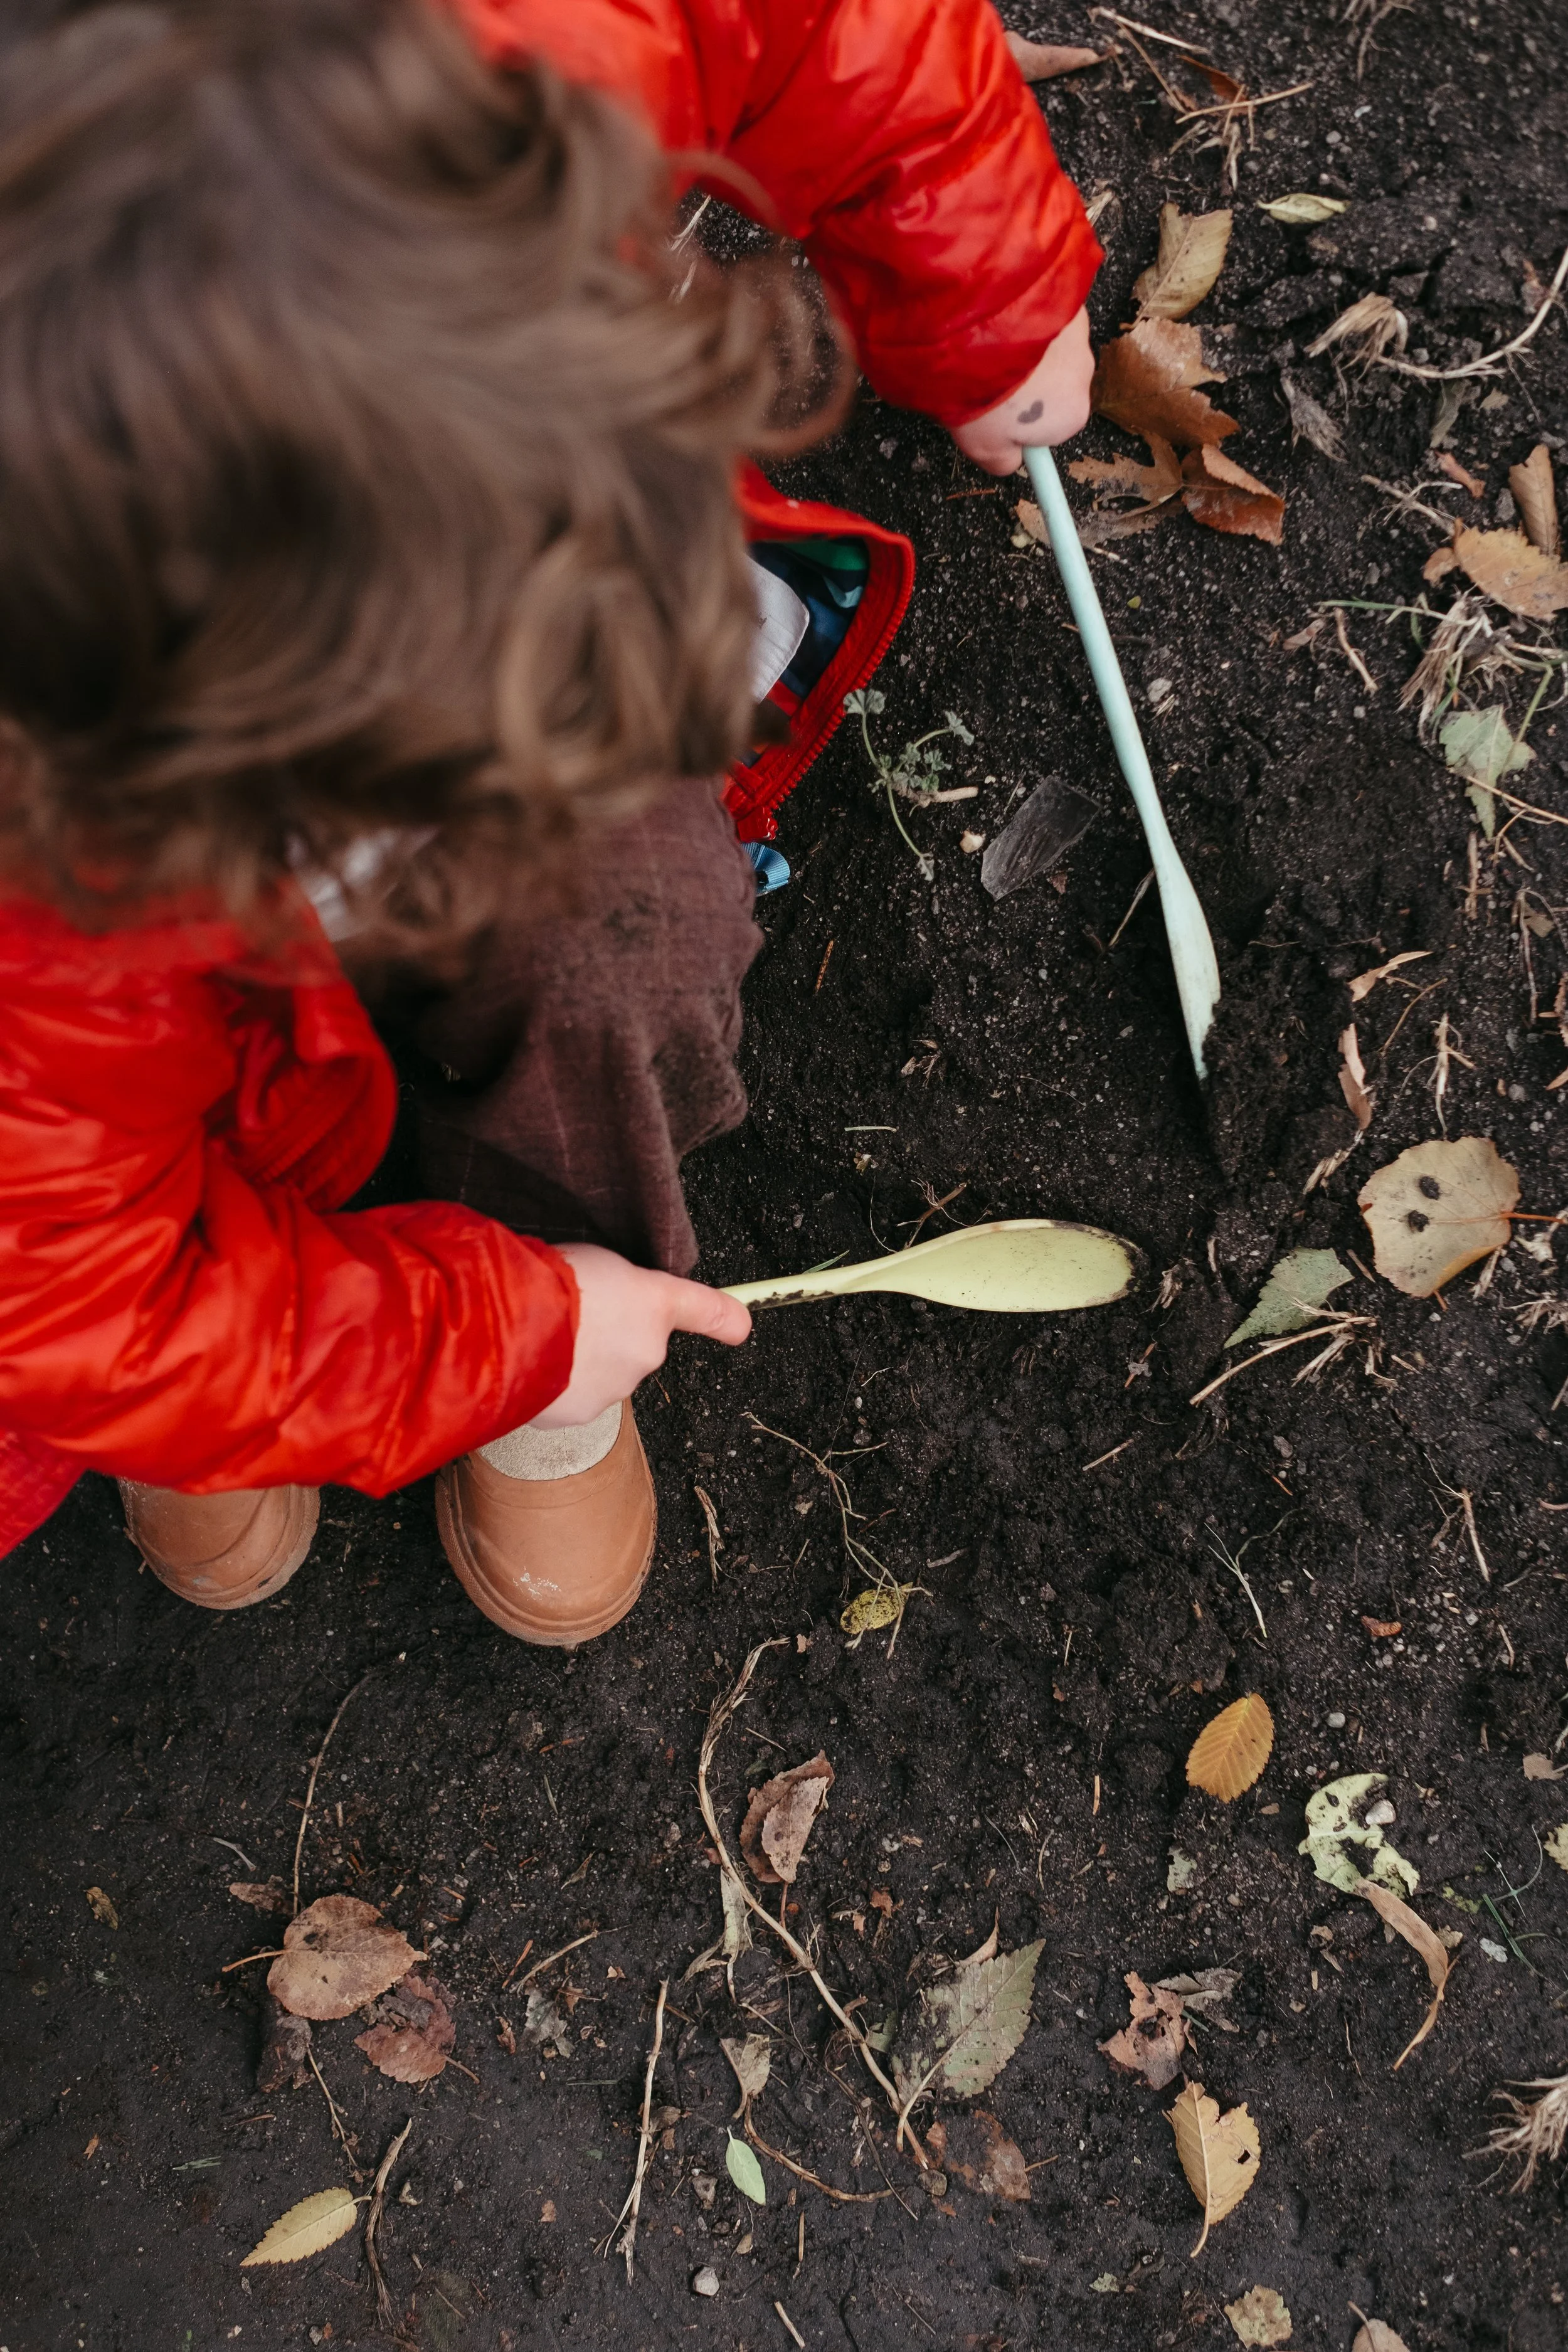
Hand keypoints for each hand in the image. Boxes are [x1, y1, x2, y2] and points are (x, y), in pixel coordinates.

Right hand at [531, 1242, 751, 1427]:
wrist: (508, 1330)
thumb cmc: (549, 1281)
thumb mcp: (594, 1255)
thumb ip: (618, 1284)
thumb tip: (608, 1304)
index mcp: (654, 1304)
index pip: (701, 1307)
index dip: (724, 1316)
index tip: (740, 1326)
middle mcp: (646, 1351)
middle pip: (632, 1344)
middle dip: (605, 1333)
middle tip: (569, 1310)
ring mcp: (614, 1388)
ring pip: (599, 1372)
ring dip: (577, 1359)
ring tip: (542, 1333)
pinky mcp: (578, 1414)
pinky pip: (568, 1395)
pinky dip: (553, 1382)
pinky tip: (530, 1360)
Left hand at [950, 306, 1093, 475]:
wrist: (985, 323)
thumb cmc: (987, 390)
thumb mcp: (984, 446)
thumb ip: (1002, 460)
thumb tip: (1010, 461)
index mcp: (1071, 416)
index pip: (1050, 430)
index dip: (1018, 424)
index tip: (997, 421)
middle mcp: (1083, 372)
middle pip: (1051, 385)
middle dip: (1022, 384)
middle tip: (983, 383)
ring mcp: (1076, 330)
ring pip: (1047, 347)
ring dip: (1021, 349)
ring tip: (985, 350)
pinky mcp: (1064, 293)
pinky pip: (1044, 313)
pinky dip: (1022, 318)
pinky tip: (998, 320)